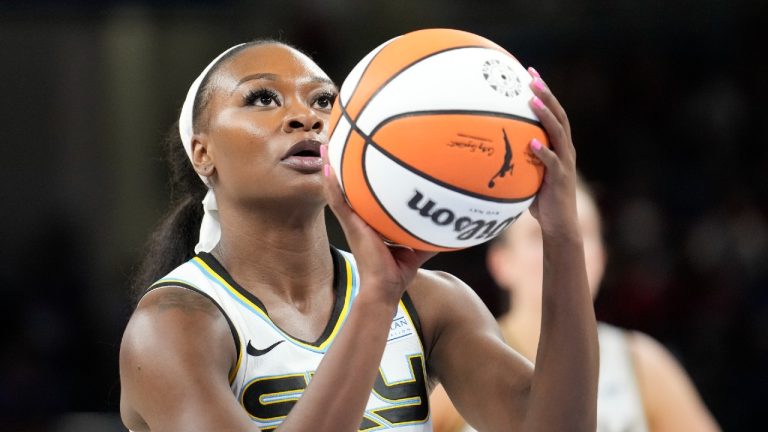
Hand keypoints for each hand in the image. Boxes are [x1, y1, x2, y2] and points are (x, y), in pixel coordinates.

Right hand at [320, 145, 435, 303]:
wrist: (384, 289)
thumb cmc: (397, 273)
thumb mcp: (416, 248)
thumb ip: (428, 233)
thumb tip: (450, 223)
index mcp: (371, 223)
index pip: (365, 197)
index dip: (361, 178)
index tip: (360, 157)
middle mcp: (359, 220)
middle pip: (348, 188)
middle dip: (342, 167)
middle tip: (337, 143)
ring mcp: (352, 222)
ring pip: (337, 191)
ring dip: (331, 170)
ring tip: (326, 146)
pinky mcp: (350, 225)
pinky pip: (338, 201)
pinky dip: (332, 184)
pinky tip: (327, 166)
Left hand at [526, 67, 579, 237]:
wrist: (559, 225)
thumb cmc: (541, 200)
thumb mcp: (528, 174)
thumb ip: (517, 160)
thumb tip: (488, 149)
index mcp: (560, 146)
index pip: (554, 113)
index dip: (545, 93)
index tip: (531, 73)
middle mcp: (566, 150)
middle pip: (559, 116)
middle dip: (546, 94)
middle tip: (532, 77)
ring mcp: (564, 163)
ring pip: (559, 134)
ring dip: (546, 115)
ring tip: (532, 100)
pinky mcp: (560, 179)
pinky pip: (552, 163)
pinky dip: (543, 152)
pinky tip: (532, 142)